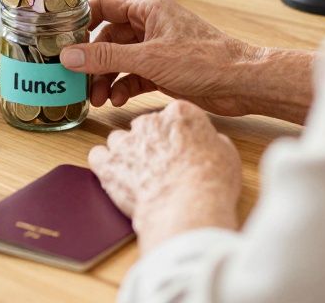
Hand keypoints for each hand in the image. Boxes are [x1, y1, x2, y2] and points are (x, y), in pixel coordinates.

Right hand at [60, 0, 314, 122]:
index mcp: (148, 8)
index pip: (103, 6)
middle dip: (92, 60)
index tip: (61, 39)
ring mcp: (157, 47)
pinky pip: (133, 74)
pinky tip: (118, 100)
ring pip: (119, 59)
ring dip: (106, 78)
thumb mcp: (147, 58)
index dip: (81, 22)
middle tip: (77, 79)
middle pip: (108, 38)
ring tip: (98, 98)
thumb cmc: (206, 60)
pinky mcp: (164, 68)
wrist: (241, 82)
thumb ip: (105, 58)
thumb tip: (71, 55)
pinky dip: (123, 86)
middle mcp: (151, 24)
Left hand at [90, 101, 240, 251]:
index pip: (174, 115)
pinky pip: (98, 155)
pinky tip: (117, 176)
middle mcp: (149, 122)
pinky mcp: (108, 163)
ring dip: (127, 153)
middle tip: (163, 166)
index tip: (181, 148)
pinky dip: (105, 165)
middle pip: (146, 126)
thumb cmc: (211, 184)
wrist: (187, 209)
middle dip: (152, 143)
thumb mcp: (227, 155)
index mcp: (180, 114)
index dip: (178, 134)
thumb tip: (210, 142)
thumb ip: (212, 141)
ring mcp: (126, 142)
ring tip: (141, 175)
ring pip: (120, 139)